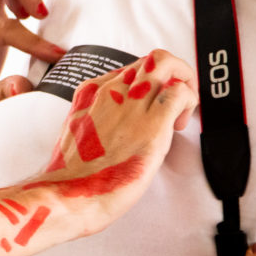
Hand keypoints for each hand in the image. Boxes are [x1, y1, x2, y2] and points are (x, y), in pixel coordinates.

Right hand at [27, 49, 197, 234]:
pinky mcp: (151, 127)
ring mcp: (130, 106)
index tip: (151, 104)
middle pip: (153, 60)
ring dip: (184, 83)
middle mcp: (110, 92)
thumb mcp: (76, 131)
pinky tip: (179, 124)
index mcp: (90, 92)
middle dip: (174, 75)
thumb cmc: (72, 175)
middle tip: (176, 102)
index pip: (132, 67)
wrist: (67, 196)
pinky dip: (189, 102)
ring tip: (180, 111)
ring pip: (168, 65)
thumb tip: (118, 119)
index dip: (150, 83)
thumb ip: (97, 115)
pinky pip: (180, 93)